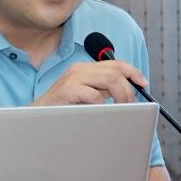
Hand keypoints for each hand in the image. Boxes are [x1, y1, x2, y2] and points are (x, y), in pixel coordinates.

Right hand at [31, 61, 148, 105]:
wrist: (37, 117)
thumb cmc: (62, 109)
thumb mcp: (85, 95)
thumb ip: (101, 90)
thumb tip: (126, 93)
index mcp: (84, 69)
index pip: (114, 63)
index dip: (132, 71)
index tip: (143, 83)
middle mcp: (79, 69)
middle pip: (115, 71)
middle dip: (128, 88)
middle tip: (131, 104)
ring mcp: (73, 79)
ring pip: (109, 80)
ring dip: (120, 96)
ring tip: (122, 109)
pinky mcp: (67, 91)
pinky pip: (94, 95)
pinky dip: (102, 105)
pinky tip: (100, 113)